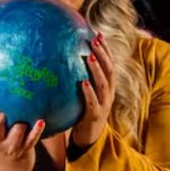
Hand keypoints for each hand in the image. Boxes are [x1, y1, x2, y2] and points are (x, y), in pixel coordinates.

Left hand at [71, 32, 114, 148]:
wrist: (90, 137)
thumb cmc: (83, 112)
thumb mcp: (84, 94)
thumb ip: (78, 78)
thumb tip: (60, 60)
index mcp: (107, 85)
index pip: (109, 63)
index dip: (105, 48)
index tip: (97, 33)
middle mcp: (109, 92)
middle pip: (109, 69)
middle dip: (102, 53)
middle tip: (93, 39)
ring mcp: (104, 104)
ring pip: (103, 84)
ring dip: (97, 69)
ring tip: (89, 56)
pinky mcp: (96, 115)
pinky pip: (93, 102)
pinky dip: (89, 92)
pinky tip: (82, 83)